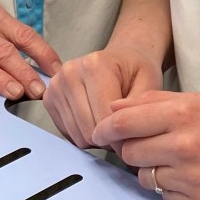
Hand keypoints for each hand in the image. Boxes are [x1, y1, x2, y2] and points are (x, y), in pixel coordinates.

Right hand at [42, 46, 162, 148]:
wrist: (123, 57)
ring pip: (77, 136)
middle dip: (109, 138)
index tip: (133, 135)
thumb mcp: (149, 84)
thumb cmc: (135, 71)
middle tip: (123, 129)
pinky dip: (84, 134)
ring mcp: (57, 85)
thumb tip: (123, 141)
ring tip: (110, 122)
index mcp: (95, 65)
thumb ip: (137, 112)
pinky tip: (96, 120)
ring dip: (96, 138)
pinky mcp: (50, 98)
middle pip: (88, 130)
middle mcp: (70, 72)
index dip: (122, 136)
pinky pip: (67, 134)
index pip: (104, 119)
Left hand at [92, 91, 199, 199]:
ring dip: (155, 170)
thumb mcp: (199, 100)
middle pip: (129, 152)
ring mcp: (192, 177)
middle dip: (134, 148)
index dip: (105, 127)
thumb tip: (115, 109)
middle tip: (155, 143)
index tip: (100, 131)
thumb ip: (154, 103)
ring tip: (184, 159)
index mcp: (184, 112)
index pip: (123, 122)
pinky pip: (166, 197)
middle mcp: (185, 145)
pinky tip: (196, 176)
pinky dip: (174, 189)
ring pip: (145, 177)